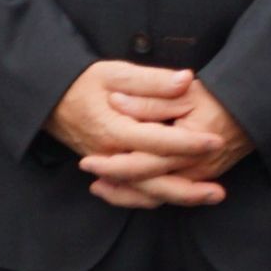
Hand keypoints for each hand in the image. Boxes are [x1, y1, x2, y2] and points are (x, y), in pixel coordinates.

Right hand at [49, 58, 228, 208]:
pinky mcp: (109, 171)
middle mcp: (111, 156)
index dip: (189, 143)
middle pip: (153, 181)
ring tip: (211, 196)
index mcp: (115, 130)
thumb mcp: (115, 73)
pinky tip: (183, 196)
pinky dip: (157, 197)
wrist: (50, 101)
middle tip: (220, 191)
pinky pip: (134, 192)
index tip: (217, 141)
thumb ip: (151, 81)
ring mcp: (109, 167)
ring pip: (146, 192)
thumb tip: (185, 80)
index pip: (158, 142)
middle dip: (189, 189)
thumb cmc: (83, 82)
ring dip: (179, 197)